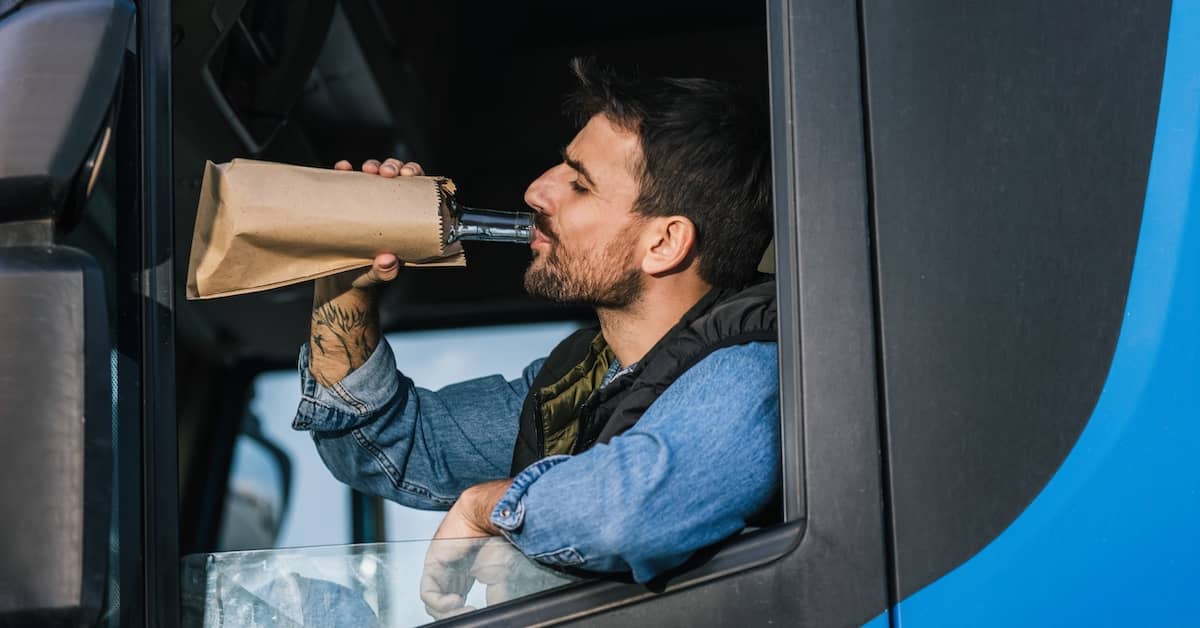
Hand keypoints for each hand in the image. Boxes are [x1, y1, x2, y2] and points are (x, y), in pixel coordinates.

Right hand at [308, 157, 425, 384]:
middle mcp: (386, 205)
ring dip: (371, 165)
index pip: (416, 190)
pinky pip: (344, 181)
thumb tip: (389, 260)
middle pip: (395, 176)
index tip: (410, 174)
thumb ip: (385, 272)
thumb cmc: (365, 276)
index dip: (416, 175)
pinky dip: (343, 171)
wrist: (338, 283)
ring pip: (371, 173)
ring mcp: (364, 202)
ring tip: (366, 170)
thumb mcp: (376, 276)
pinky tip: (342, 168)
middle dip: (392, 167)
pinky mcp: (343, 203)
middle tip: (386, 173)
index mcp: (403, 218)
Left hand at [419, 480, 510, 618]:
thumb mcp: (500, 574)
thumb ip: (497, 595)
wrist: (488, 516)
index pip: (458, 603)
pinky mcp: (432, 566)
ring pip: (433, 604)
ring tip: (464, 609)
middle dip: (457, 614)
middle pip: (444, 606)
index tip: (479, 615)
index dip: (465, 612)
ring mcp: (439, 570)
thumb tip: (495, 612)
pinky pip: (428, 593)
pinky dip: (440, 603)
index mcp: (466, 574)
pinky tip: (456, 601)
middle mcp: (450, 573)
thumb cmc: (496, 536)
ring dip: (448, 612)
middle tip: (471, 615)